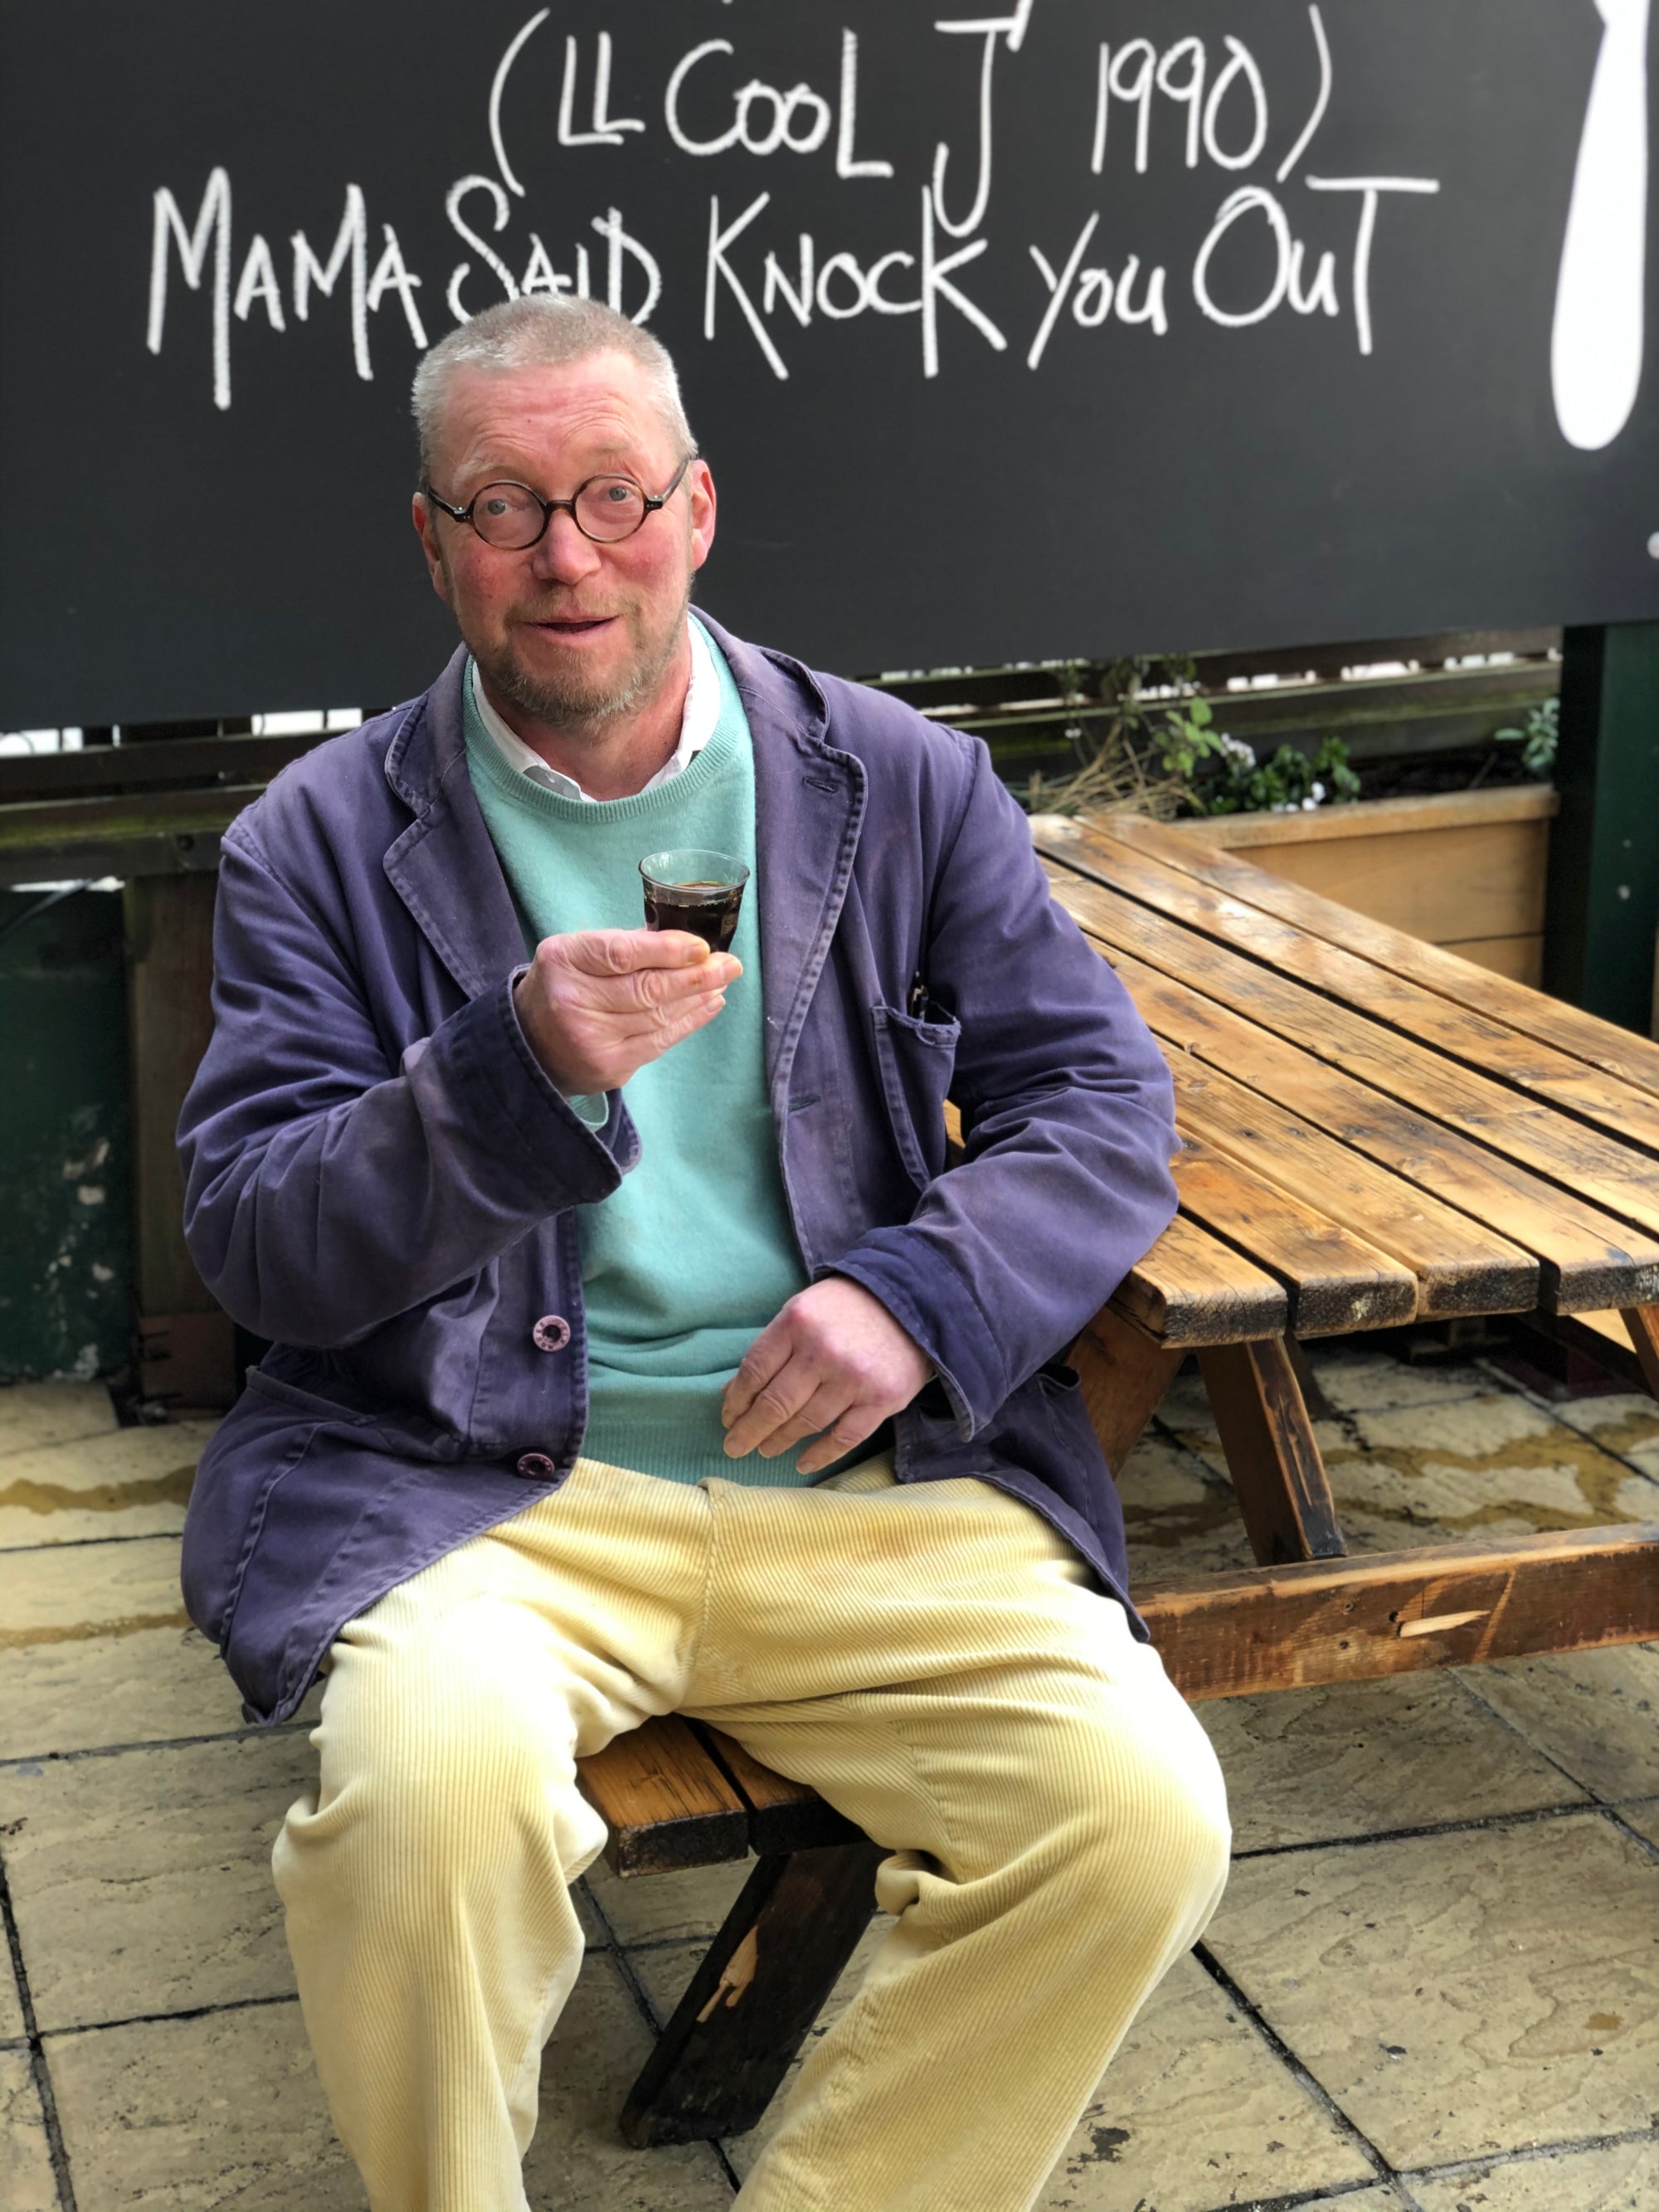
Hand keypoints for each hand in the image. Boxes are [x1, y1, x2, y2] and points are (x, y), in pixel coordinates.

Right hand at [514, 929, 740, 1097]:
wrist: (531, 1043)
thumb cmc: (565, 985)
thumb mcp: (578, 952)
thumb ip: (625, 945)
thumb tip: (687, 942)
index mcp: (563, 961)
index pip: (621, 954)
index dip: (666, 951)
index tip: (702, 947)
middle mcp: (572, 1002)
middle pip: (646, 989)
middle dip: (696, 976)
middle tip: (730, 964)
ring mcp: (591, 1040)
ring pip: (658, 1016)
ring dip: (698, 997)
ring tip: (723, 980)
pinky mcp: (609, 1067)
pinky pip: (660, 1042)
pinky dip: (689, 1021)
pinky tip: (709, 1004)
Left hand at [721, 1278, 932, 1476]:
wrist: (914, 1304)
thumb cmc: (848, 1308)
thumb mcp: (803, 1312)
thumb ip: (772, 1349)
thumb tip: (734, 1393)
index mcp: (798, 1322)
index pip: (755, 1371)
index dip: (736, 1401)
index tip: (728, 1418)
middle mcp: (823, 1351)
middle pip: (775, 1403)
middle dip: (749, 1431)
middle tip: (735, 1447)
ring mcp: (854, 1378)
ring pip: (806, 1423)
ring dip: (780, 1441)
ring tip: (766, 1449)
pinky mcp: (882, 1400)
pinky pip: (844, 1437)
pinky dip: (820, 1454)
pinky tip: (802, 1461)